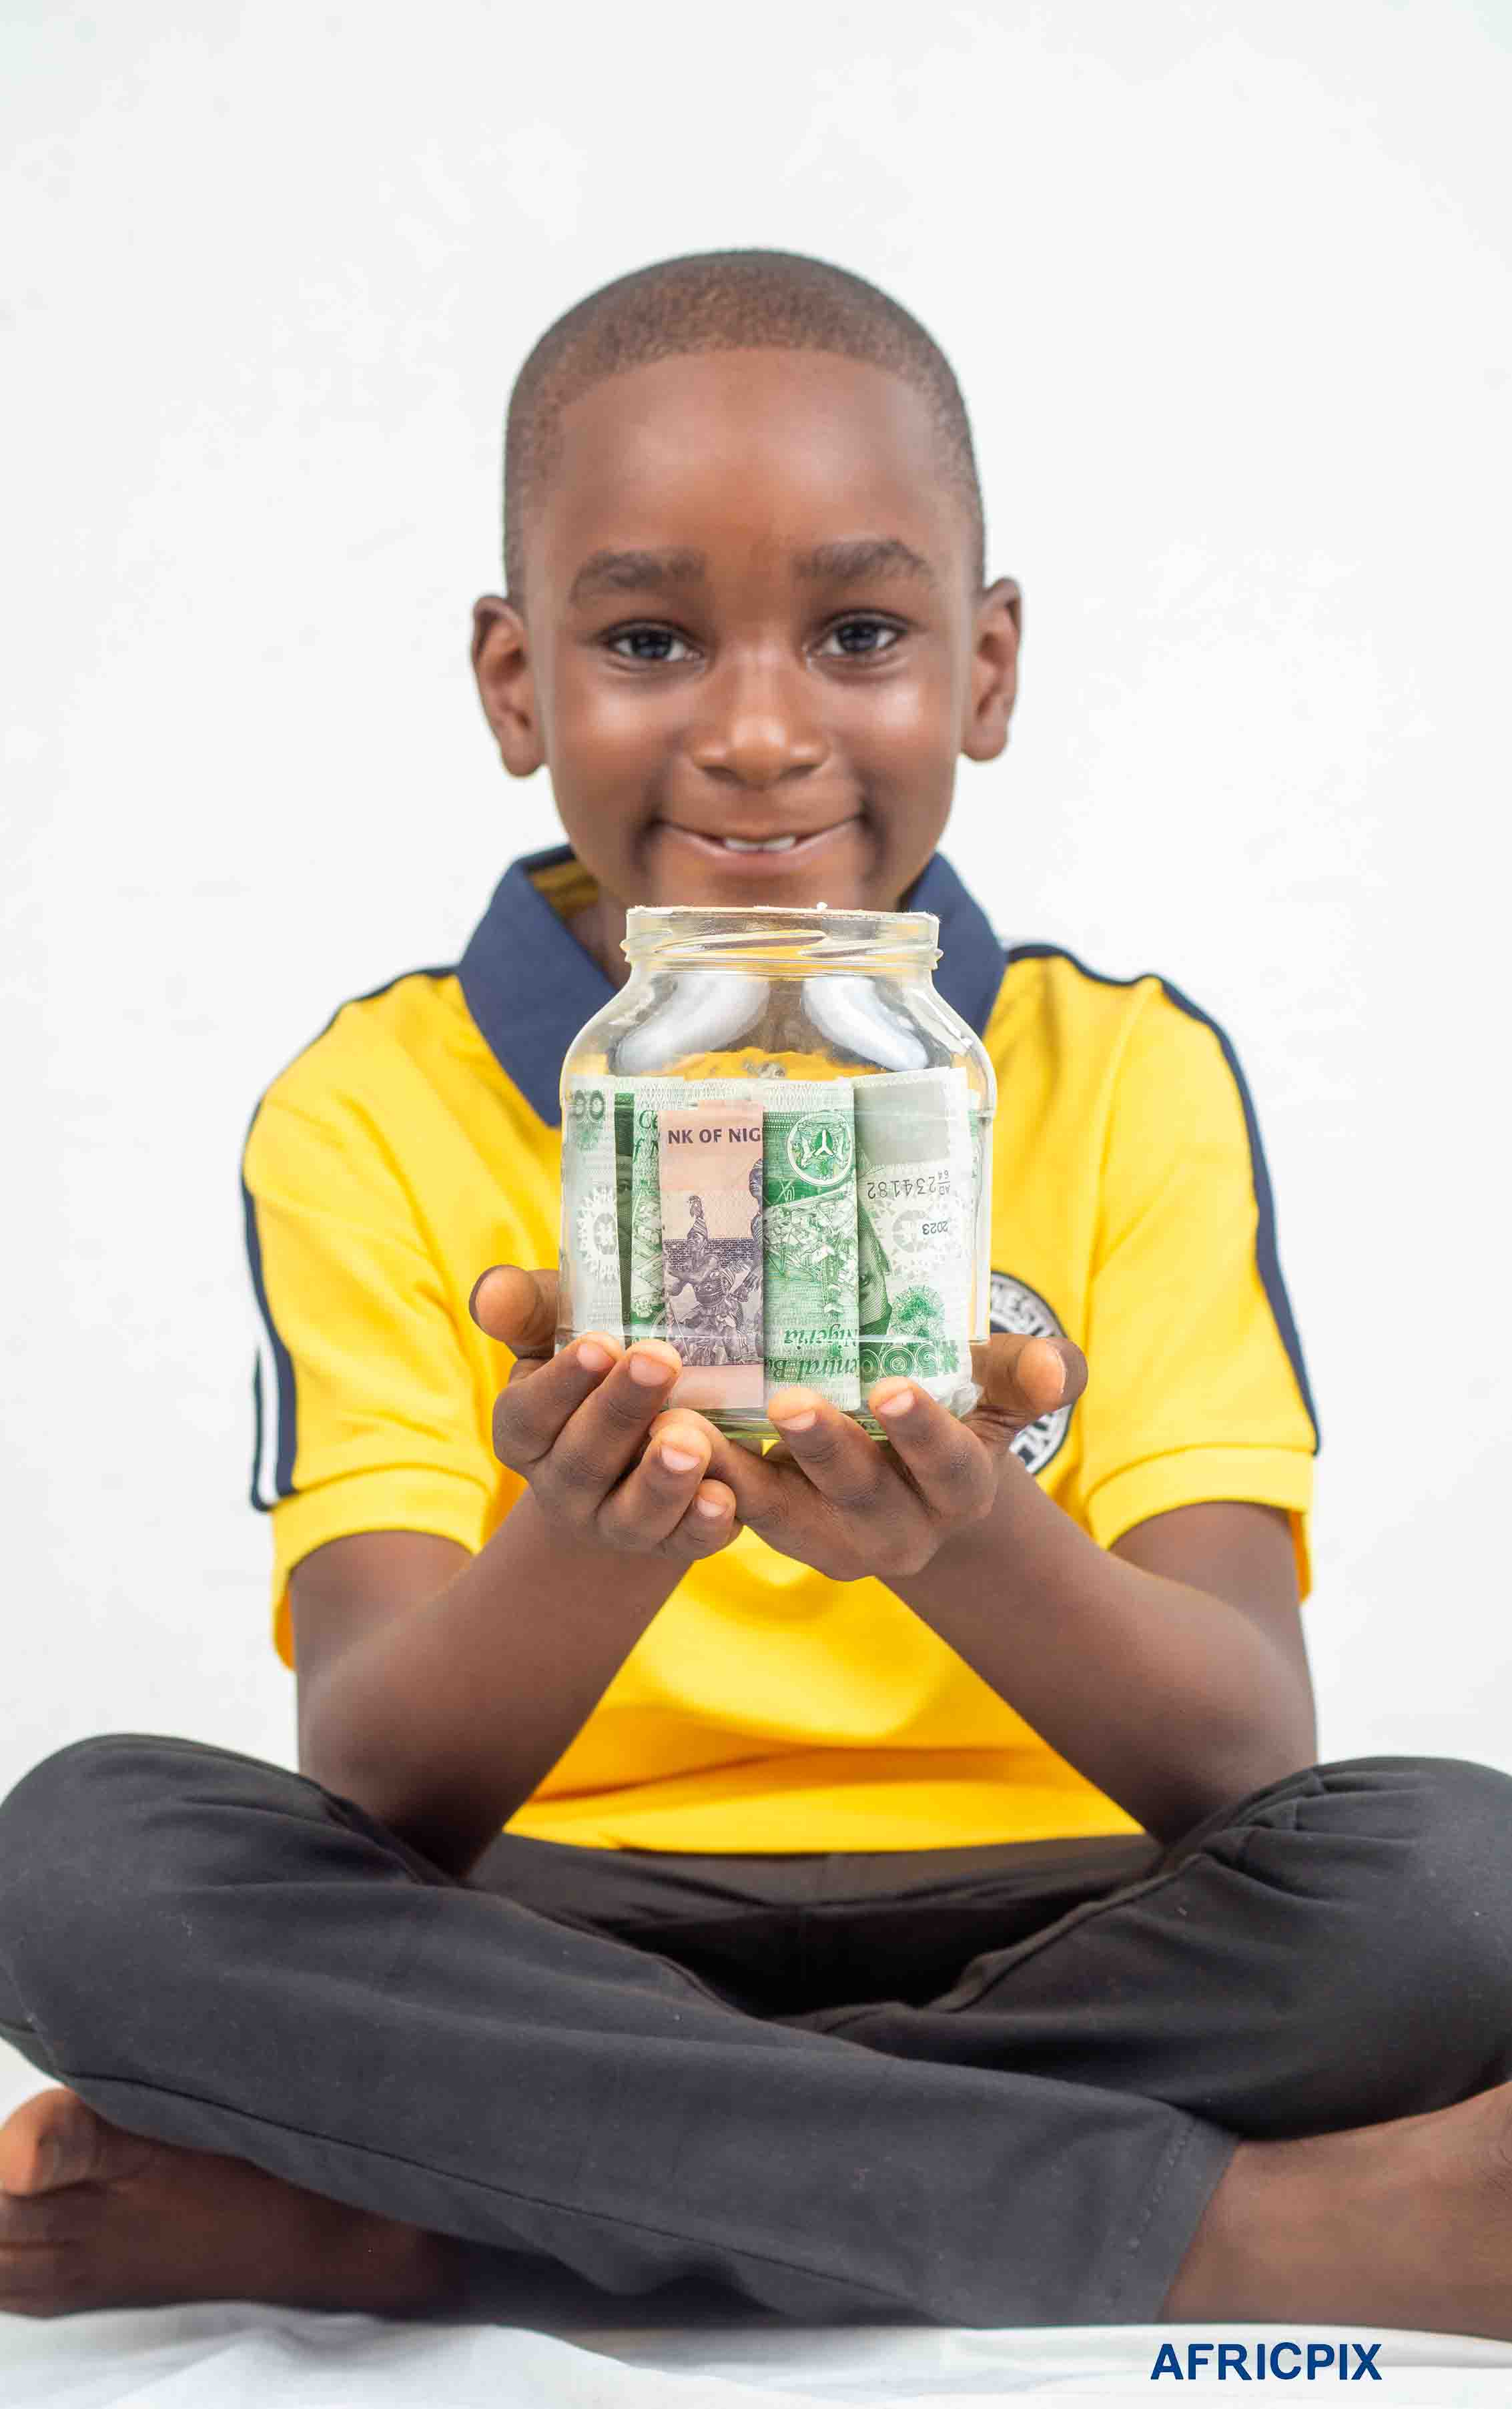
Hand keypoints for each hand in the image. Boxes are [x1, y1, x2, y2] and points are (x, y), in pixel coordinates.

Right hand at [468, 1266, 741, 1561]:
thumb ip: (525, 1309)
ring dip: (661, 1478)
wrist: (646, 1433)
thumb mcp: (557, 1329)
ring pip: (632, 1513)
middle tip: (660, 1360)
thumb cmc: (596, 1367)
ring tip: (691, 1440)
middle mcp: (565, 1488)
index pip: (527, 1416)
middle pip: (583, 1460)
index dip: (560, 1384)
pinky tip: (723, 1496)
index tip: (600, 1343)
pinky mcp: (673, 1541)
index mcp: (527, 1435)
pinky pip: (685, 1543)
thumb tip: (491, 1297)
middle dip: (620, 1410)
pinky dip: (703, 1524)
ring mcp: (618, 1522)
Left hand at [696, 1334, 1086, 1583]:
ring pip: (781, 1514)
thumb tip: (1060, 1370)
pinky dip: (698, 1481)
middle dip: (825, 1448)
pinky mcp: (774, 1532)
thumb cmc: (957, 1402)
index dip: (922, 1430)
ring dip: (736, 1473)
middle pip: (860, 1494)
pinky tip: (661, 1437)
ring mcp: (830, 1540)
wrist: (905, 1466)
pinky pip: (734, 1514)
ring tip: (692, 1425)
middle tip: (789, 1400)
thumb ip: (1031, 1374)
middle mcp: (899, 1530)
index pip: (948, 1464)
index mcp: (960, 1489)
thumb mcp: (997, 1386)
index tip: (891, 1386)